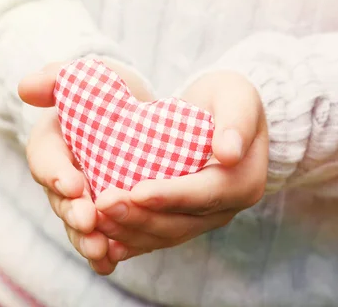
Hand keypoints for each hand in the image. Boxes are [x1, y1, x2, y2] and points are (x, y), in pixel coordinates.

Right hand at [18, 58, 152, 274]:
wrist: (140, 113)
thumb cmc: (111, 91)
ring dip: (85, 240)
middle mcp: (61, 175)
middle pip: (58, 199)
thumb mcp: (93, 74)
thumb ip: (59, 77)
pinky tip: (113, 262)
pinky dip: (103, 252)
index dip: (55, 172)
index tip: (72, 184)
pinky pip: (99, 237)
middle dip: (72, 212)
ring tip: (101, 251)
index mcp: (52, 141)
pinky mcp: (101, 215)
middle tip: (89, 222)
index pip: (44, 157)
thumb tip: (25, 87)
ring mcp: (80, 199)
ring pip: (76, 224)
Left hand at [95, 71, 267, 257]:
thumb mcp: (238, 97)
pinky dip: (128, 239)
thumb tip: (229, 153)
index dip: (170, 196)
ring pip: (163, 235)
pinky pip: (153, 236)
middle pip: (180, 222)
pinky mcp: (181, 220)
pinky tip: (101, 237)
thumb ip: (237, 123)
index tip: (137, 191)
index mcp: (243, 183)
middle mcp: (224, 209)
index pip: (205, 195)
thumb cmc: (228, 98)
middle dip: (139, 217)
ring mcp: (201, 219)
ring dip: (127, 230)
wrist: (220, 113)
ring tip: (94, 218)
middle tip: (102, 204)